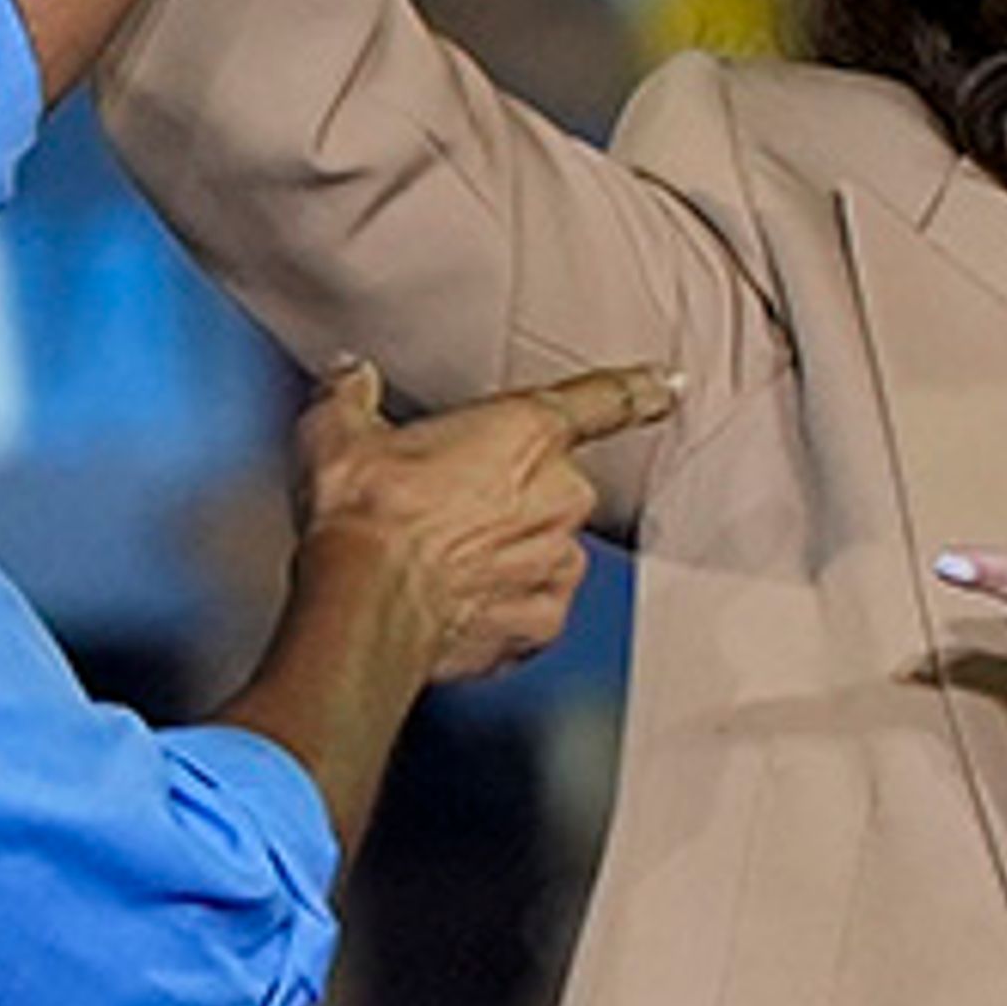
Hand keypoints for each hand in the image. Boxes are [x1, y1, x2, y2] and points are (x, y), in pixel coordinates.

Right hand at [294, 357, 675, 681]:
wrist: (366, 602)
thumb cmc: (367, 514)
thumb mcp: (341, 433)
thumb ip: (354, 397)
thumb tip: (350, 380)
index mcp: (525, 431)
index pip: (601, 400)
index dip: (638, 389)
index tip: (665, 385)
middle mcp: (557, 496)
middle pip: (552, 487)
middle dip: (508, 497)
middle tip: (445, 508)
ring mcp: (555, 564)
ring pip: (544, 553)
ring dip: (504, 556)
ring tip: (440, 563)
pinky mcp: (539, 625)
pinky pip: (529, 610)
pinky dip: (497, 609)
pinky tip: (451, 605)